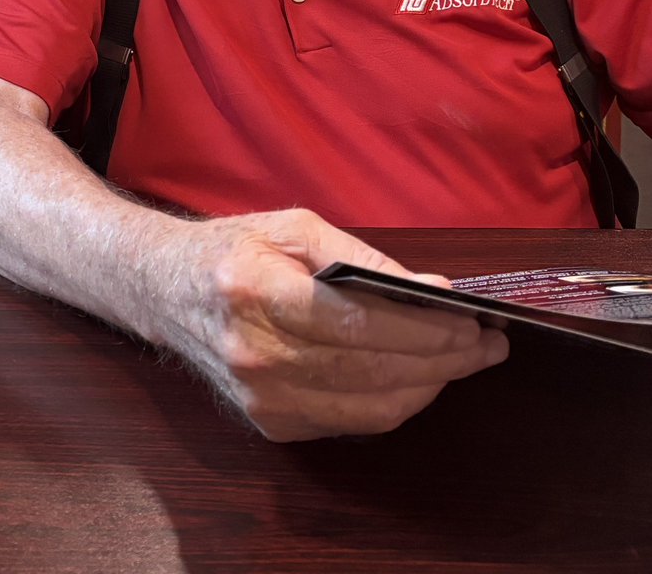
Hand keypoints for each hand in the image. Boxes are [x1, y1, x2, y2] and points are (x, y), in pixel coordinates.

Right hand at [161, 208, 508, 441]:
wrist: (165, 291)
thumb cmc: (234, 250)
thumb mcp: (293, 227)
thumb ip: (361, 256)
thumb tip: (432, 290)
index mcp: (254, 289)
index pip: (356, 321)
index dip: (422, 327)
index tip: (471, 321)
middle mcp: (252, 351)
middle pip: (370, 370)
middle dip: (442, 360)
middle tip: (486, 344)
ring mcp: (259, 395)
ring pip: (368, 408)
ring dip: (428, 387)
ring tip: (463, 361)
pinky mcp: (269, 423)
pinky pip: (350, 422)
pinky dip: (394, 403)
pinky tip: (416, 376)